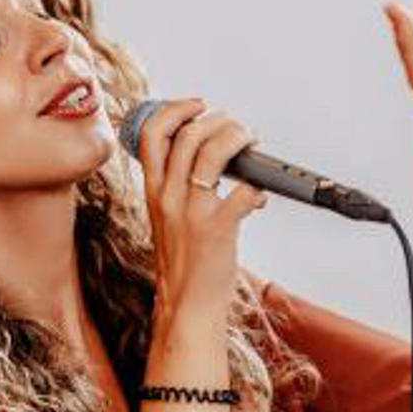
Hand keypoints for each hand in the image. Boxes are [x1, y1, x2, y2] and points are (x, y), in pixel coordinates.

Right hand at [134, 98, 266, 322]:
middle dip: (219, 120)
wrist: (185, 305)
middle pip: (188, 133)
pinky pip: (243, 190)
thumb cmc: (183, 265)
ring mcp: (192, 211)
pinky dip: (258, 185)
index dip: (176, 109)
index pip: (152, 134)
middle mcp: (169, 197)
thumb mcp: (168, 220)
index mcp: (154, 191)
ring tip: (251, 144)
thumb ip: (179, 189)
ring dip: (238, 138)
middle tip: (237, 128)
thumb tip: (211, 161)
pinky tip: (260, 195)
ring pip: (212, 151)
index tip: (198, 106)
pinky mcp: (217, 228)